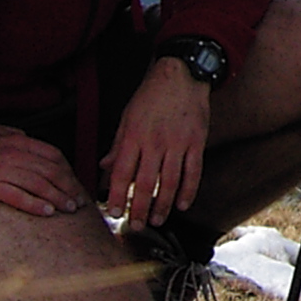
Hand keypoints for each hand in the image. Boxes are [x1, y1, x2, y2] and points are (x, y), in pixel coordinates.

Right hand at [0, 123, 87, 216]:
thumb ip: (13, 134)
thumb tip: (28, 138)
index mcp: (18, 140)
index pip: (53, 156)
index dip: (68, 172)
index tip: (76, 184)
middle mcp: (14, 154)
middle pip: (50, 171)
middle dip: (69, 187)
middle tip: (79, 202)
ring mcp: (1, 170)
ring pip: (38, 184)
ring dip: (57, 197)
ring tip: (69, 209)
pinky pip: (16, 196)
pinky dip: (34, 204)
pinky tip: (46, 212)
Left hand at [100, 56, 213, 230]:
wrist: (181, 74)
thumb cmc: (151, 95)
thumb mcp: (127, 116)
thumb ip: (118, 144)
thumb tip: (104, 166)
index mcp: (134, 136)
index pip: (121, 173)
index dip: (116, 196)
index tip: (114, 212)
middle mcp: (154, 142)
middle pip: (144, 184)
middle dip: (138, 209)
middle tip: (136, 226)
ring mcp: (177, 143)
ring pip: (169, 183)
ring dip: (162, 205)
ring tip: (156, 219)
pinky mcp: (196, 142)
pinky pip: (193, 172)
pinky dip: (188, 191)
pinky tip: (183, 205)